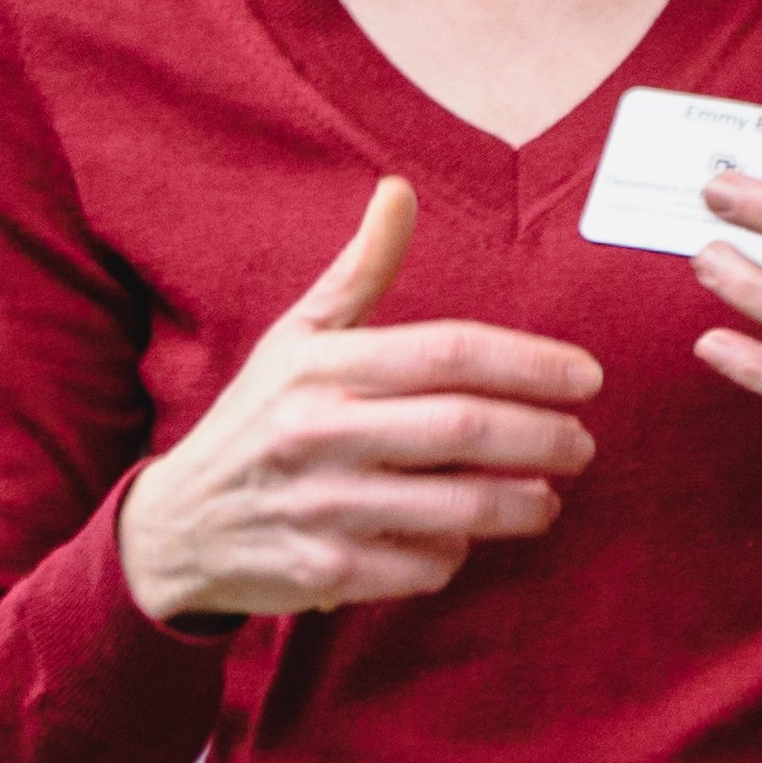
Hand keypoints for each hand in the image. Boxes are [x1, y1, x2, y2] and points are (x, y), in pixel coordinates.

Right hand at [117, 177, 601, 622]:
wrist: (175, 525)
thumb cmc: (257, 419)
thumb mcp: (297, 338)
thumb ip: (359, 272)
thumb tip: (399, 190)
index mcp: (321, 366)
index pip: (447, 353)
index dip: (529, 364)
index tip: (587, 377)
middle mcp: (318, 431)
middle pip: (463, 430)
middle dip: (542, 437)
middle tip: (582, 444)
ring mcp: (320, 505)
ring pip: (454, 508)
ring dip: (520, 504)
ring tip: (549, 497)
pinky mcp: (321, 572)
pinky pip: (421, 565)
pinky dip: (456, 555)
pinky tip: (468, 540)